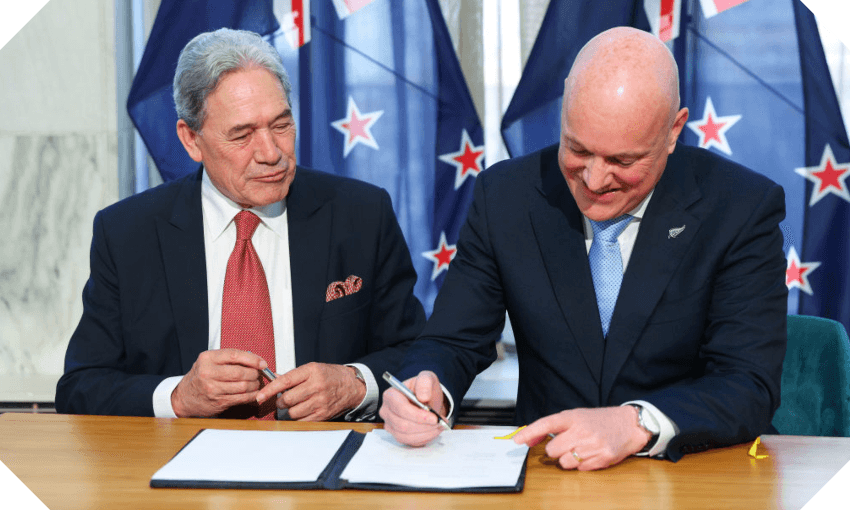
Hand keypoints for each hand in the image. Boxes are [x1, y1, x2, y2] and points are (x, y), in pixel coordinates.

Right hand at [171, 349, 266, 417]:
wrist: (183, 397)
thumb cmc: (200, 377)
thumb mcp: (208, 362)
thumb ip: (228, 359)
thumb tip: (255, 360)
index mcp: (207, 358)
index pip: (234, 355)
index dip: (252, 359)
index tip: (262, 363)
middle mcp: (208, 373)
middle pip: (240, 372)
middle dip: (254, 373)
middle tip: (258, 374)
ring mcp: (212, 389)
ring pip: (243, 386)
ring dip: (254, 385)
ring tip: (256, 383)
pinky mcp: (218, 402)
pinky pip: (241, 398)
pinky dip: (251, 396)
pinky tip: (253, 393)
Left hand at [254, 362, 365, 420]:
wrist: (351, 386)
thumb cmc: (329, 375)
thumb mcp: (312, 369)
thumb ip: (292, 376)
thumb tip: (272, 380)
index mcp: (312, 371)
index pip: (285, 381)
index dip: (270, 390)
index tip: (260, 396)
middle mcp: (316, 386)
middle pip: (287, 399)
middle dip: (281, 401)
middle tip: (284, 399)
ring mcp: (321, 401)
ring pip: (293, 412)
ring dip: (290, 410)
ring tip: (296, 404)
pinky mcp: (323, 414)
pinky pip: (302, 421)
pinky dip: (298, 417)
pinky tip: (303, 410)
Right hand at [379, 370, 446, 445]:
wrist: (427, 401)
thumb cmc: (424, 389)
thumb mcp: (427, 378)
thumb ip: (425, 382)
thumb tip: (423, 397)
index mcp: (390, 395)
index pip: (401, 408)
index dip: (417, 415)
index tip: (434, 417)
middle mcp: (387, 411)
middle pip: (403, 425)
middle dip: (424, 426)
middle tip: (439, 422)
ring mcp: (391, 425)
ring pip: (406, 436)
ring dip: (426, 433)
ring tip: (439, 426)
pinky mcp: (398, 435)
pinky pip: (410, 442)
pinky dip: (424, 438)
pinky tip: (433, 430)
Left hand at [513, 406, 650, 470]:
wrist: (629, 425)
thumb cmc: (599, 421)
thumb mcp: (576, 416)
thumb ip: (554, 427)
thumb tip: (527, 438)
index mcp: (573, 417)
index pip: (546, 424)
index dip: (529, 432)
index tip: (516, 441)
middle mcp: (581, 431)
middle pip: (552, 450)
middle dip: (556, 450)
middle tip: (568, 443)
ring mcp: (592, 446)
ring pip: (564, 463)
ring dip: (568, 459)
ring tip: (580, 449)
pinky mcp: (602, 458)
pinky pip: (580, 470)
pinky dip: (582, 465)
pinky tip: (590, 454)